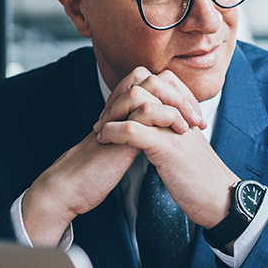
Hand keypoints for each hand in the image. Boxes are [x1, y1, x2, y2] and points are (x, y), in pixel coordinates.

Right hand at [20, 66, 218, 242]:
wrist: (70, 188)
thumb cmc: (95, 173)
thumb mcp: (121, 151)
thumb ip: (137, 138)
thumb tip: (157, 138)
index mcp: (123, 111)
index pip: (155, 87)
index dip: (178, 96)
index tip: (194, 117)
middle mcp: (120, 108)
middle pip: (154, 79)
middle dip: (181, 94)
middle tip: (197, 117)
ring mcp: (119, 116)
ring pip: (150, 89)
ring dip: (177, 103)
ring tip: (191, 124)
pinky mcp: (119, 130)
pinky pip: (145, 110)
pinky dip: (167, 116)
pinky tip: (180, 130)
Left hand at [90, 68, 236, 226]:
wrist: (220, 198)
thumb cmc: (200, 177)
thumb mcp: (184, 146)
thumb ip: (169, 130)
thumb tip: (147, 126)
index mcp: (184, 110)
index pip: (154, 80)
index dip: (129, 91)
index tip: (114, 112)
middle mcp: (180, 112)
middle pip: (144, 82)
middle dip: (117, 97)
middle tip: (102, 120)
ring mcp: (174, 127)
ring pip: (137, 100)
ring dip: (112, 113)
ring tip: (101, 131)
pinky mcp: (167, 147)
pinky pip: (132, 129)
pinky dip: (113, 132)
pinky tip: (105, 140)